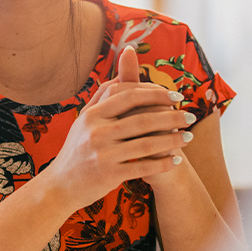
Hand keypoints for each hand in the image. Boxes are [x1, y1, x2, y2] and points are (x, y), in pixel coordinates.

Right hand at [43, 46, 194, 210]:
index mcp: (91, 114)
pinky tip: (176, 160)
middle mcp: (95, 132)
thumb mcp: (84, 119)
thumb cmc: (77, 149)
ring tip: (189, 137)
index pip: (128, 95)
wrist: (60, 186)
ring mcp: (102, 154)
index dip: (155, 94)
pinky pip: (143, 167)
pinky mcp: (108, 175)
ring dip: (172, 140)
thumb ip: (103, 94)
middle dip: (171, 117)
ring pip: (146, 144)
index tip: (176, 96)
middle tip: (190, 116)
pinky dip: (163, 163)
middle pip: (141, 119)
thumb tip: (125, 64)